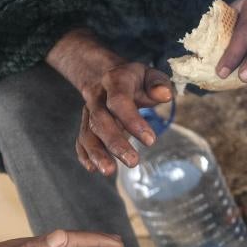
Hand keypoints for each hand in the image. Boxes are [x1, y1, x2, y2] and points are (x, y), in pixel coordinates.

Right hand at [47, 29, 172, 174]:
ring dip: (97, 153)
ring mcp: (89, 112)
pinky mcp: (86, 125)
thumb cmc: (135, 80)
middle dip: (115, 143)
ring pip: (87, 133)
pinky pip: (81, 140)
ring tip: (109, 172)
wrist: (107, 75)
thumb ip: (158, 84)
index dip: (132, 121)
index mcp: (114, 82)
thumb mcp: (150, 75)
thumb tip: (165, 95)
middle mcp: (97, 98)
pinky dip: (85, 154)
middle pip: (100, 120)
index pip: (119, 101)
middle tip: (132, 162)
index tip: (151, 141)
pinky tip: (93, 168)